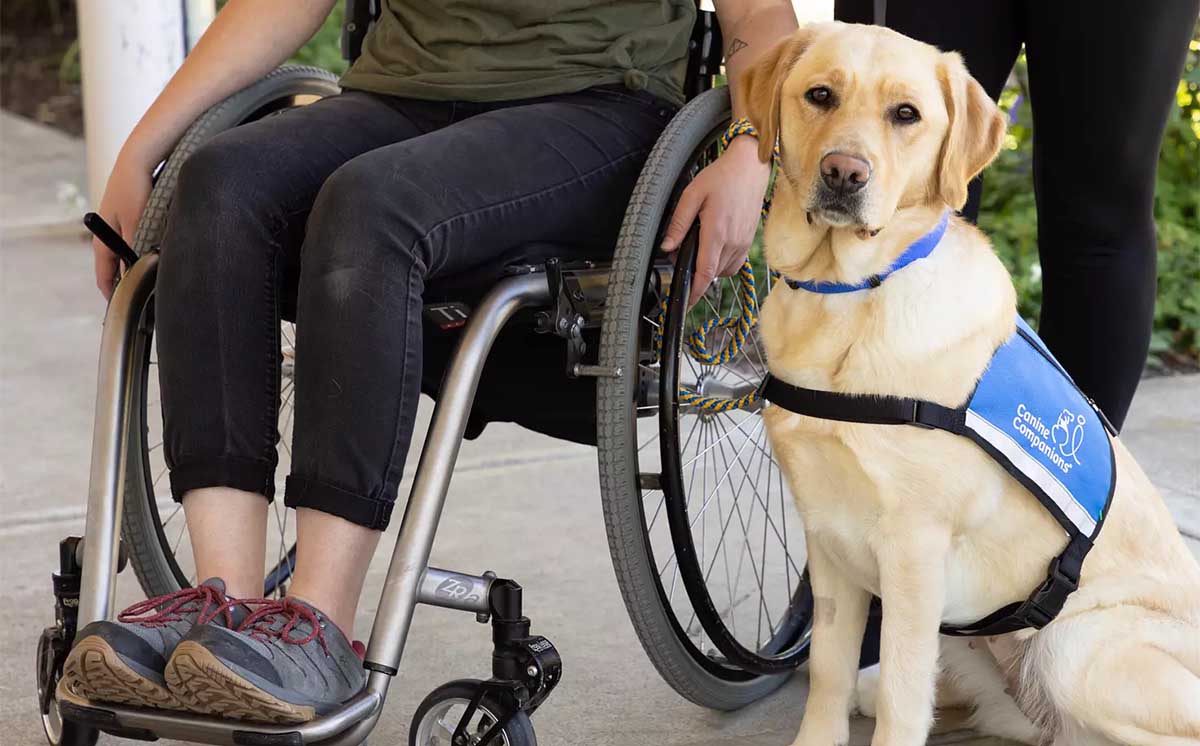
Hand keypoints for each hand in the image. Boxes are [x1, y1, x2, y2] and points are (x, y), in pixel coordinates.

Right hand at [93, 150, 152, 298]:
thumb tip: (139, 273)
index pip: (105, 277)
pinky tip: (163, 256)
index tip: (124, 310)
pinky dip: (146, 252)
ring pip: (130, 256)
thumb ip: (136, 249)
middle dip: (131, 284)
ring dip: (141, 268)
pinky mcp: (133, 217)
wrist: (139, 159)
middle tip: (148, 301)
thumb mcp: (136, 223)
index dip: (113, 295)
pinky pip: (138, 243)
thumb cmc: (134, 189)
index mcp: (103, 240)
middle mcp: (109, 235)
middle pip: (118, 269)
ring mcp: (121, 226)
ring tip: (158, 282)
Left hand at [660, 135, 770, 305]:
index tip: (686, 303)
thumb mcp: (692, 195)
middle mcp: (733, 241)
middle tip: (682, 263)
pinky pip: (734, 264)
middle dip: (696, 277)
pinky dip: (721, 265)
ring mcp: (743, 242)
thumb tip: (667, 248)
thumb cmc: (721, 177)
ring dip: (709, 271)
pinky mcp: (748, 240)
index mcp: (717, 232)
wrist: (750, 167)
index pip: (705, 272)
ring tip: (698, 253)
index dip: (695, 291)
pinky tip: (713, 251)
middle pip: (712, 274)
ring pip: (724, 271)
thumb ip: (678, 224)